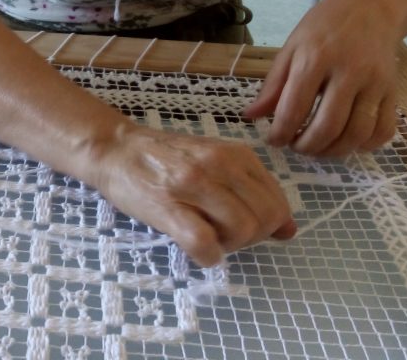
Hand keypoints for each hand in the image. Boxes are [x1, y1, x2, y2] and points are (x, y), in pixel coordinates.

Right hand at [88, 125, 295, 266]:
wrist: (116, 150)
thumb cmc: (167, 159)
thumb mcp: (217, 163)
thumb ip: (253, 191)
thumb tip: (289, 230)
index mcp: (236, 154)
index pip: (278, 201)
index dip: (270, 225)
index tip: (248, 227)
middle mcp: (219, 165)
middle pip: (264, 219)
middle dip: (252, 238)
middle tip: (226, 235)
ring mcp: (193, 185)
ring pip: (241, 230)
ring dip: (229, 246)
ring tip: (208, 238)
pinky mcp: (167, 207)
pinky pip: (204, 243)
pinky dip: (208, 256)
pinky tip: (198, 251)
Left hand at [244, 0, 399, 156]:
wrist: (371, 6)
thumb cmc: (325, 27)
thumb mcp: (291, 48)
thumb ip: (273, 85)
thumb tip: (250, 116)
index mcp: (316, 58)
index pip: (294, 108)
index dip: (280, 133)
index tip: (274, 140)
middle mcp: (349, 71)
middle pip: (328, 126)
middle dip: (307, 147)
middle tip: (296, 146)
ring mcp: (376, 82)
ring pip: (357, 134)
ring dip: (334, 151)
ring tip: (319, 147)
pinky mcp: (393, 90)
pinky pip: (383, 130)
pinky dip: (366, 146)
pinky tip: (348, 142)